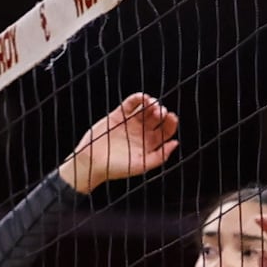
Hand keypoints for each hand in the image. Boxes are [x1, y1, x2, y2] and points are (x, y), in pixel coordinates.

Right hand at [62, 92, 179, 190]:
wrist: (91, 163)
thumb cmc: (115, 168)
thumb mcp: (141, 165)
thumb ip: (160, 156)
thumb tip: (175, 143)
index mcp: (150, 144)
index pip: (166, 130)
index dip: (171, 122)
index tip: (171, 118)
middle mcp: (141, 132)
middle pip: (158, 117)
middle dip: (161, 112)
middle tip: (160, 112)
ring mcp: (130, 123)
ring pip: (146, 108)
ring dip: (151, 103)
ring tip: (152, 104)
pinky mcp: (118, 116)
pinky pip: (130, 103)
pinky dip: (137, 98)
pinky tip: (143, 98)